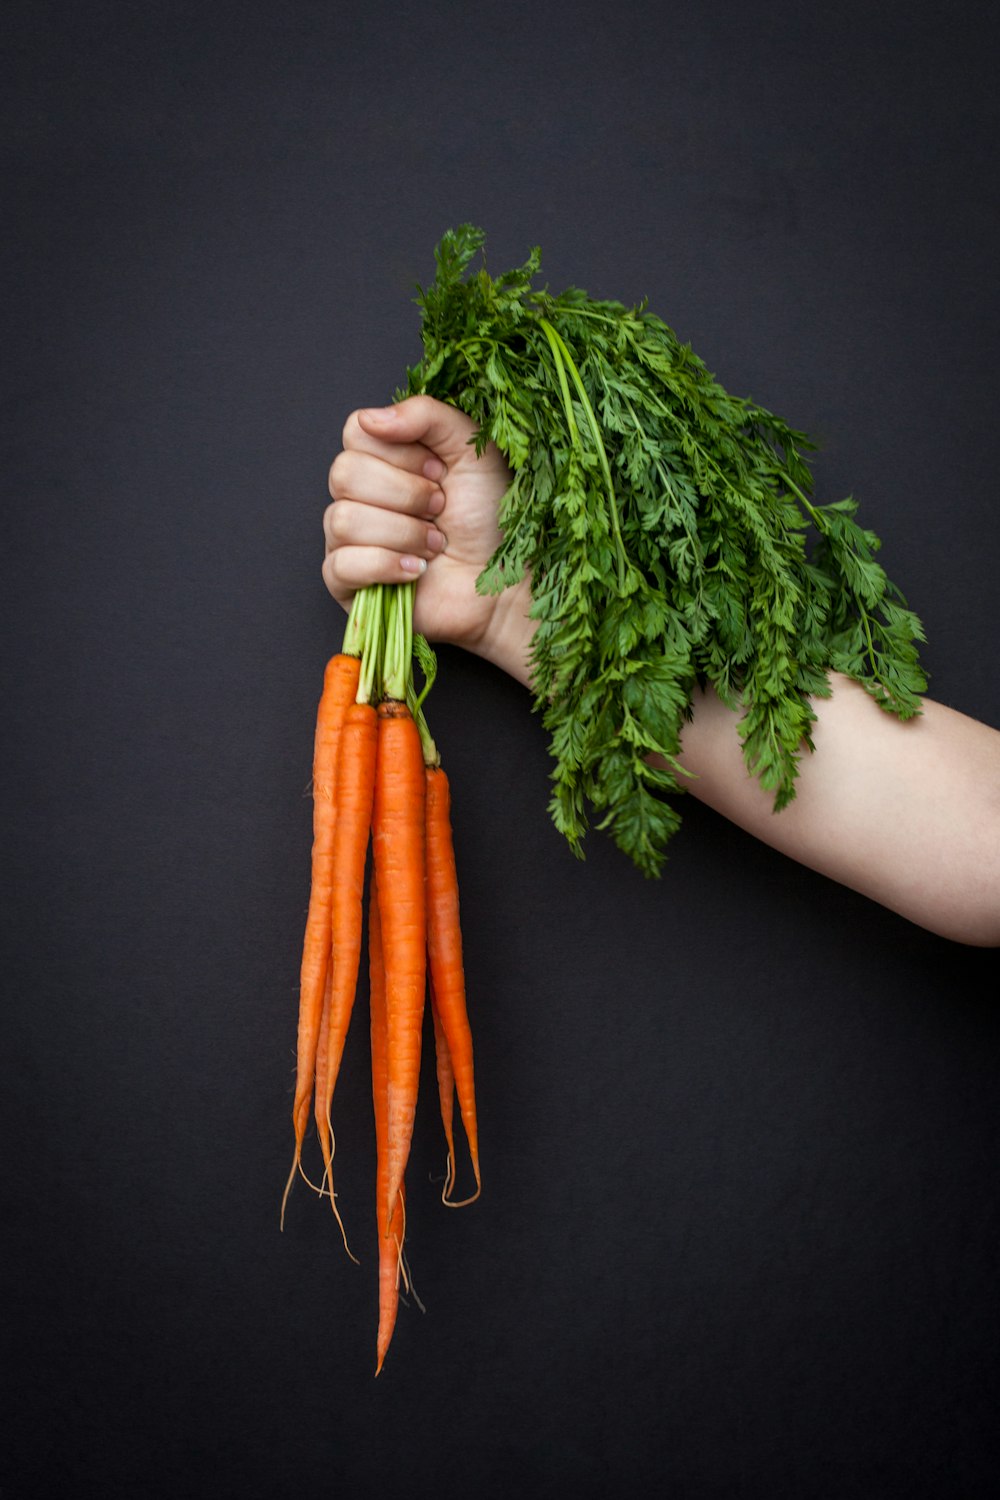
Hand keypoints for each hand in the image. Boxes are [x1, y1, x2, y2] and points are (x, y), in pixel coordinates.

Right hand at [324, 396, 534, 683]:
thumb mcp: (471, 449)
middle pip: (344, 474)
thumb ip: (425, 414)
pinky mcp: (348, 584)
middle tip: (440, 509)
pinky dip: (385, 565)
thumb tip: (370, 418)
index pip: (355, 432)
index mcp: (382, 459)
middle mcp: (357, 495)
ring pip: (344, 520)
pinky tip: (416, 571)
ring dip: (404, 533)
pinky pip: (341, 565)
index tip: (440, 472)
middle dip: (405, 494)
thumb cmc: (490, 518)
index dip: (400, 453)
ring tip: (436, 545)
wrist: (502, 581)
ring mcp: (348, 540)